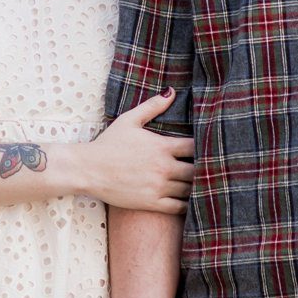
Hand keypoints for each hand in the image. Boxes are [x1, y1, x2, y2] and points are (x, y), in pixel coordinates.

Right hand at [72, 90, 194, 212]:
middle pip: (197, 170)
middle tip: (209, 167)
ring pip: (190, 189)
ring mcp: (158, 187)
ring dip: (197, 186)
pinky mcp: (151, 203)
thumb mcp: (129, 120)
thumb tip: (172, 91)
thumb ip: (152, 106)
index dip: (204, 147)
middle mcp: (163, 168)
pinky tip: (191, 200)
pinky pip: (179, 207)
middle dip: (204, 168)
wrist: (88, 169)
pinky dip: (188, 204)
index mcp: (162, 146)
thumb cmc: (108, 143)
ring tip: (202, 183)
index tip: (206, 148)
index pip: (195, 147)